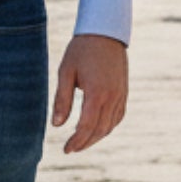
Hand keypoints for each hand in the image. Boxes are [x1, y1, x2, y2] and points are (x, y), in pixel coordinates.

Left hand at [51, 33, 128, 154]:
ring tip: (81, 142)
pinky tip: (97, 129)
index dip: (76, 141)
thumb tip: (56, 125)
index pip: (86, 126)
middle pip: (99, 130)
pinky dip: (107, 127)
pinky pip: (118, 117)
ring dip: (96, 137)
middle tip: (70, 149)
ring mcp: (121, 95)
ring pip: (110, 126)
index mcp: (96, 93)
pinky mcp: (124, 92)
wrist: (105, 32)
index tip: (66, 149)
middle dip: (84, 143)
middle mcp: (112, 97)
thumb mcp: (66, 72)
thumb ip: (62, 100)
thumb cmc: (81, 50)